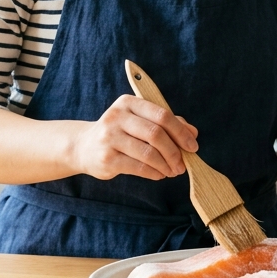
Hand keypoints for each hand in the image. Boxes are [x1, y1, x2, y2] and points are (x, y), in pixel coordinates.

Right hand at [71, 95, 197, 180]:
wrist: (84, 147)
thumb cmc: (120, 133)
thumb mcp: (140, 121)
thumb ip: (166, 123)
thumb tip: (192, 132)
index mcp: (128, 103)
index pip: (162, 115)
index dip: (181, 132)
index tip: (193, 146)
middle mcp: (117, 117)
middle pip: (156, 134)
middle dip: (174, 151)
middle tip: (183, 164)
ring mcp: (109, 137)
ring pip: (148, 152)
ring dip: (166, 165)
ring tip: (173, 171)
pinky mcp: (107, 158)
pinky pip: (138, 167)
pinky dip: (154, 172)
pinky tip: (159, 174)